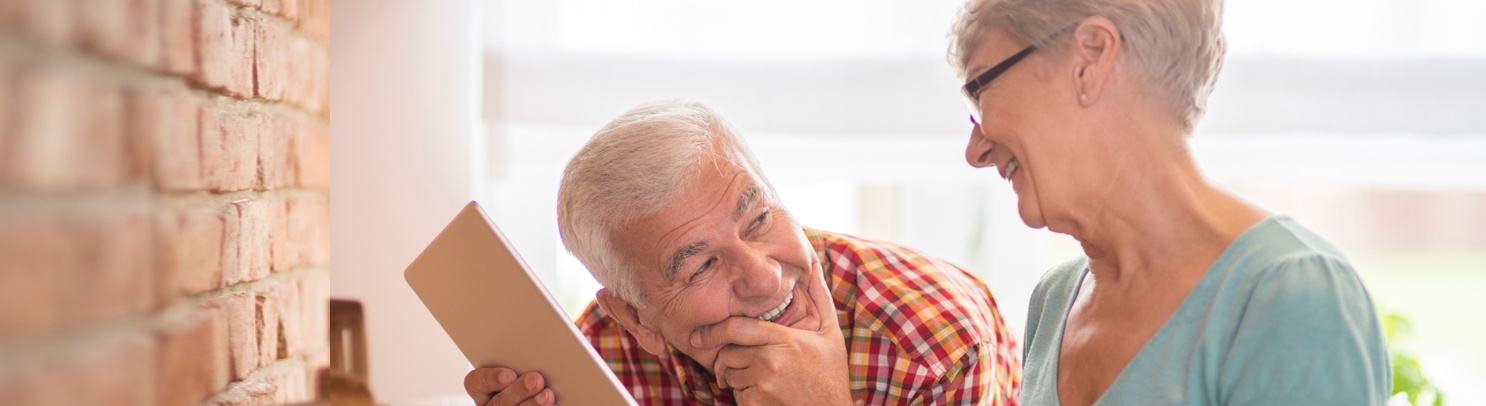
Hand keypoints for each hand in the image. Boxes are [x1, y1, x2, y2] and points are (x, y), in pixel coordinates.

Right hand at [463, 367, 554, 405]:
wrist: (541, 392)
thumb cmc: (531, 373)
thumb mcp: (520, 364)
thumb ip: (520, 358)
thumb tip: (532, 341)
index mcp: (484, 389)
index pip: (476, 382)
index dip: (490, 378)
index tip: (509, 375)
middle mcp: (492, 404)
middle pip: (498, 402)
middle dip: (518, 391)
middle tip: (536, 380)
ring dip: (532, 404)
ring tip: (547, 395)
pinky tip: (554, 404)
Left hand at [689, 263, 851, 405]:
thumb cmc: (831, 374)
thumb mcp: (831, 334)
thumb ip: (819, 298)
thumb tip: (813, 266)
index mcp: (784, 339)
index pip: (736, 328)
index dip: (712, 331)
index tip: (696, 336)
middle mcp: (769, 360)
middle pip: (727, 353)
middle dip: (729, 358)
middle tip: (743, 364)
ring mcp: (762, 384)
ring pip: (730, 376)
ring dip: (738, 378)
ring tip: (764, 379)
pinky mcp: (757, 404)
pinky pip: (737, 396)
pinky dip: (746, 396)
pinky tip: (768, 395)